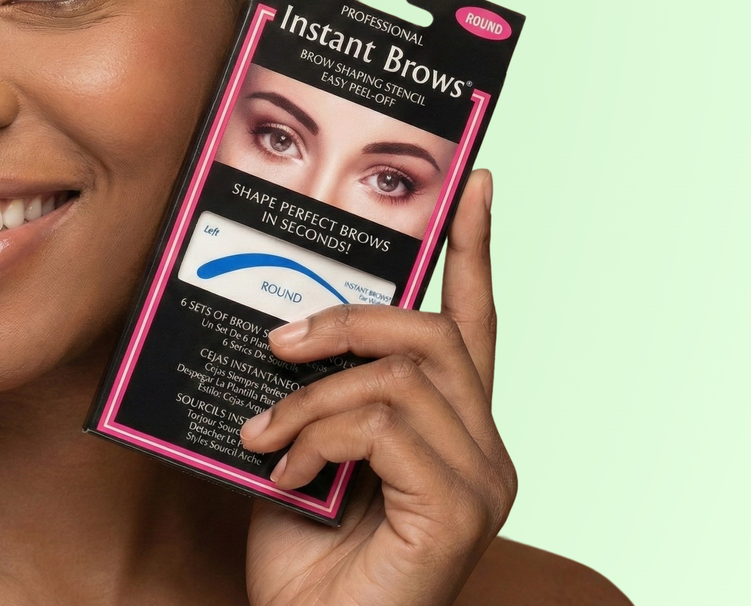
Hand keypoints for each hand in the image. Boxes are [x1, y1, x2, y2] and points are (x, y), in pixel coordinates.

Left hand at [241, 170, 515, 605]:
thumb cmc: (305, 565)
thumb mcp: (299, 457)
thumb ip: (313, 398)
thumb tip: (277, 327)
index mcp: (451, 431)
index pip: (474, 325)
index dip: (473, 252)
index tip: (474, 184)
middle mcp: (483, 452)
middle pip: (433, 335)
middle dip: (350, 320)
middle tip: (280, 343)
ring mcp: (480, 482)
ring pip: (400, 376)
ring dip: (314, 395)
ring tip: (267, 438)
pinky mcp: (457, 511)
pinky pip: (383, 426)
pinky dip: (320, 437)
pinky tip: (288, 475)